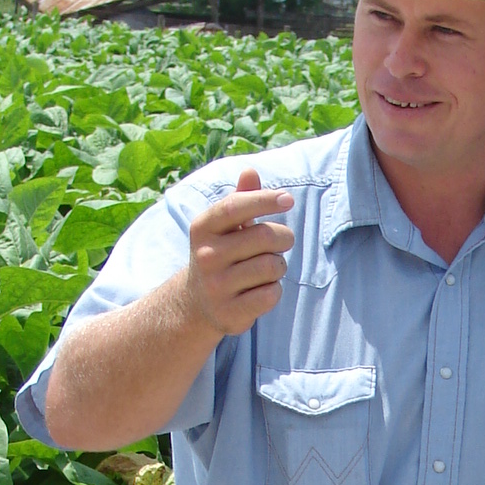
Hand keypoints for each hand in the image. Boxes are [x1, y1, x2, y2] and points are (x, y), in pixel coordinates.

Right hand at [183, 167, 294, 339]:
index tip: (288, 200)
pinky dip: (274, 291)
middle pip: (265, 236)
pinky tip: (260, 290)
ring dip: (279, 266)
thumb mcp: (225, 226)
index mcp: (203, 228)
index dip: (265, 200)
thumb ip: (240, 199)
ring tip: (265, 269)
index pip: (235, 206)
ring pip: (272, 266)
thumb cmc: (221, 253)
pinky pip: (271, 294)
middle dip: (283, 238)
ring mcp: (216, 286)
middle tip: (281, 242)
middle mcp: (206, 255)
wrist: (196, 303)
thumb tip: (250, 171)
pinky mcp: (229, 313)